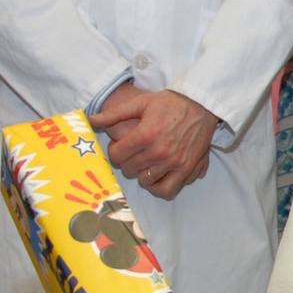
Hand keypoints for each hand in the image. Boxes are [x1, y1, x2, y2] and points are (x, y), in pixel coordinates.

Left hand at [90, 89, 218, 199]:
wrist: (202, 105)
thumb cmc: (170, 102)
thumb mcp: (141, 102)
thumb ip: (114, 113)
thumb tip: (90, 121)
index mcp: (145, 134)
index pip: (117, 155)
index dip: (115, 151)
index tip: (120, 146)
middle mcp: (159, 151)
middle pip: (130, 169)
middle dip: (127, 161)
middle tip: (133, 153)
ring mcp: (174, 162)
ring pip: (146, 180)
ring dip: (142, 173)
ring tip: (145, 163)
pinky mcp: (187, 169)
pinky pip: (167, 190)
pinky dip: (159, 188)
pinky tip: (157, 177)